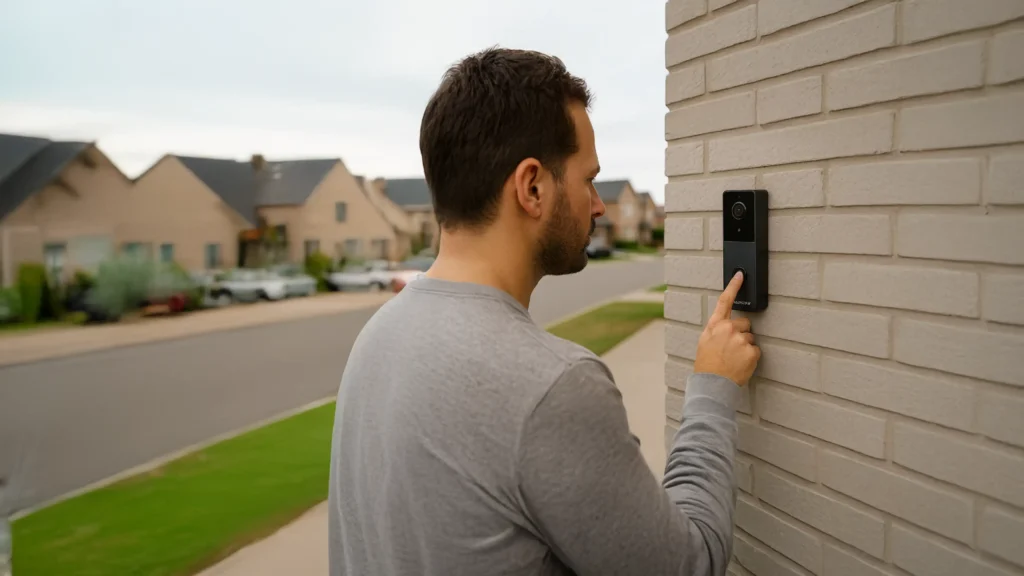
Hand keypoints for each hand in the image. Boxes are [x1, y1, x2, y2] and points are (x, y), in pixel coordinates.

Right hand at [693, 271, 760, 385]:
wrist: (712, 384)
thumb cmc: (707, 365)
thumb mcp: (705, 342)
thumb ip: (716, 330)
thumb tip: (726, 327)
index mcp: (714, 326)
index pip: (724, 301)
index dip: (733, 286)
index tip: (740, 275)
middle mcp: (727, 329)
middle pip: (744, 324)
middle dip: (741, 334)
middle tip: (731, 349)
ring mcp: (740, 339)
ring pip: (750, 338)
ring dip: (745, 347)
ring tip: (734, 359)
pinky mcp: (751, 351)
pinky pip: (755, 350)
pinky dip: (750, 357)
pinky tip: (740, 364)